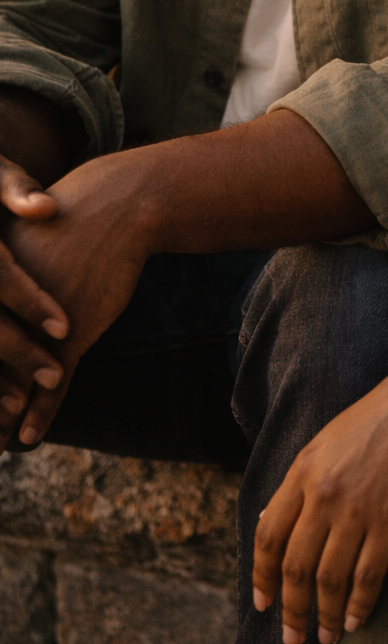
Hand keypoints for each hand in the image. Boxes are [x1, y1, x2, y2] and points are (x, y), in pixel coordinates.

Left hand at [0, 153, 68, 444]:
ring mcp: (34, 321)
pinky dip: (39, 413)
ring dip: (1, 420)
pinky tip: (29, 438)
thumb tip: (4, 295)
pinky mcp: (69, 331)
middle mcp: (2, 303)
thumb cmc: (73, 220)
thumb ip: (4, 273)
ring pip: (10, 383)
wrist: (119, 205)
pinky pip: (50, 384)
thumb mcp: (23, 242)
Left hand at [253, 337, 387, 643]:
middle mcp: (325, 492)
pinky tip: (357, 621)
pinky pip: (368, 576)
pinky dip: (360, 605)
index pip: (268, 536)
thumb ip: (302, 480)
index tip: (262, 604)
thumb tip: (270, 523)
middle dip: (291, 610)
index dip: (262, 576)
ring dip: (325, 615)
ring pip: (330, 579)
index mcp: (304, 469)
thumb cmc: (384, 415)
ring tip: (326, 637)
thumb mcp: (330, 439)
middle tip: (292, 638)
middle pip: (296, 567)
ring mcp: (358, 508)